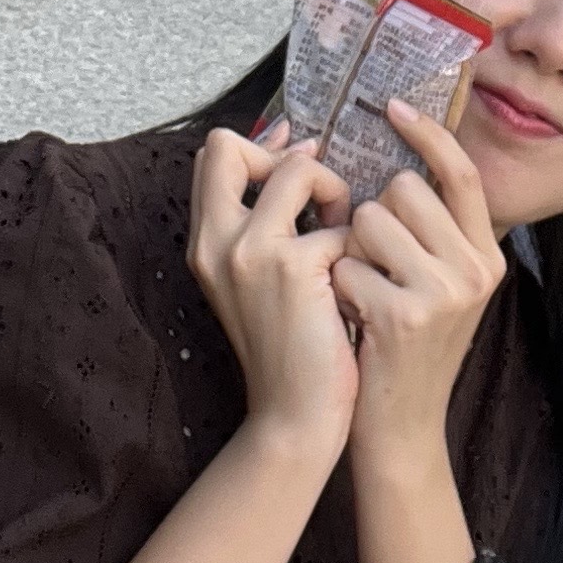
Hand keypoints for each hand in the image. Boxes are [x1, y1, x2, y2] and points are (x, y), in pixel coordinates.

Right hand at [189, 126, 359, 469]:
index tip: (300, 166)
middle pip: (230, 146)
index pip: (214, 154)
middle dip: (288, 160)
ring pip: (299, 168)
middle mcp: (215, 240)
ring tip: (344, 242)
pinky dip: (359, 245)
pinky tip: (356, 283)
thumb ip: (264, 219)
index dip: (261, 148)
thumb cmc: (289, 345)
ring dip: (335, 194)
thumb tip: (297, 147)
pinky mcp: (293, 268)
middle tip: (321, 202)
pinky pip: (342, 221)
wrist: (293, 416)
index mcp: (203, 242)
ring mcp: (249, 251)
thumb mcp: (258, 279)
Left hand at [335, 102, 507, 474]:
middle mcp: (477, 270)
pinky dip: (338, 288)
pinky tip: (353, 321)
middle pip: (404, 189)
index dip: (428, 134)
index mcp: (486, 256)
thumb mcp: (439, 287)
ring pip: (370, 219)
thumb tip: (400, 165)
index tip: (393, 107)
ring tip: (363, 295)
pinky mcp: (406, 315)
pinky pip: (348, 263)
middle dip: (370, 217)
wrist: (400, 429)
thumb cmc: (404, 348)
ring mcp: (445, 292)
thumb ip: (431, 232)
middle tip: (373, 268)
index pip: (461, 173)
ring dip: (350, 251)